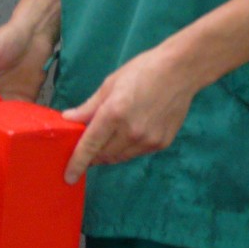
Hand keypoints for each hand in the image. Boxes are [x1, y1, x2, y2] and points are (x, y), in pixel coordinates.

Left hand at [61, 45, 198, 183]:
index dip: (77, 163)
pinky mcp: (161, 143)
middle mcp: (131, 131)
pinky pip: (137, 153)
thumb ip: (89, 107)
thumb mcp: (110, 84)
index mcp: (113, 114)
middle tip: (88, 147)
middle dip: (92, 155)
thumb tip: (69, 119)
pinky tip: (130, 132)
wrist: (180, 71)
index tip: (69, 177)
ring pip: (120, 157)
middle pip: (104, 155)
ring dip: (109, 153)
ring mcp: (148, 140)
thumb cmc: (142, 71)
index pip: (89, 146)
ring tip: (108, 138)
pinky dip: (128, 148)